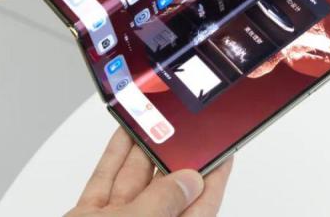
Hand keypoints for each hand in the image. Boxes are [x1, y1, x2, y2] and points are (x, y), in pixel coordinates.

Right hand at [65, 128, 232, 216]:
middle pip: (168, 189)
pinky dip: (114, 157)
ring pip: (135, 181)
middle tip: (182, 125)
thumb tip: (188, 182)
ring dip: (142, 150)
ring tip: (154, 121)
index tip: (223, 149)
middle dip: (173, 154)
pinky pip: (106, 182)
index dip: (214, 177)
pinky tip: (123, 137)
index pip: (200, 207)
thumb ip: (162, 206)